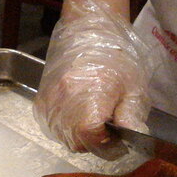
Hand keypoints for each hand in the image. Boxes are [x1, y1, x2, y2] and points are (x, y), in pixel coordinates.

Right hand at [34, 0, 154, 158]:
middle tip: (108, 130)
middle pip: (77, 141)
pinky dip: (65, 128)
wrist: (90, 32)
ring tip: (94, 121)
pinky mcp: (42, 99)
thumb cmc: (116, 56)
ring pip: (63, 136)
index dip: (106, 144)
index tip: (117, 139)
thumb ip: (131, 115)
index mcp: (90, 94)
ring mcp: (50, 99)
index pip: (91, 136)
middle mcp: (65, 99)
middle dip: (95, 142)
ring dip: (79, 137)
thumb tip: (133, 136)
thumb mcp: (133, 86)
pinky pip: (51, 126)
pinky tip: (78, 117)